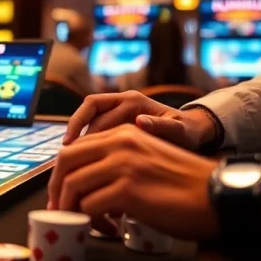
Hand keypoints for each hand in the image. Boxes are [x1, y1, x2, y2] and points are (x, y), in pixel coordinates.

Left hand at [47, 124, 218, 239]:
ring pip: (73, 186)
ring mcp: (122, 165)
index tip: (60, 194)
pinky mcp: (127, 190)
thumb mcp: (146, 161)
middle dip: (56, 189)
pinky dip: (93, 222)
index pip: (74, 149)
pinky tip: (110, 231)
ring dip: (74, 210)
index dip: (61, 173)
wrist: (219, 195)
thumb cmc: (186, 186)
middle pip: (65, 163)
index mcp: (123, 134)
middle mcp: (119, 143)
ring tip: (89, 225)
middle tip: (59, 211)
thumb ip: (117, 164)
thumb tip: (86, 186)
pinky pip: (90, 207)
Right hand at [63, 91, 217, 149]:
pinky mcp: (118, 122)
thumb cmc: (187, 133)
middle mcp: (123, 101)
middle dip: (76, 133)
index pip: (97, 108)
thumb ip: (164, 127)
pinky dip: (88, 142)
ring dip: (79, 137)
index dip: (81, 126)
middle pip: (88, 113)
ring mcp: (119, 111)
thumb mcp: (181, 131)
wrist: (193, 133)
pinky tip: (85, 159)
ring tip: (71, 158)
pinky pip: (96, 128)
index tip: (73, 146)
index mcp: (134, 100)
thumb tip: (140, 121)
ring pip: (89, 119)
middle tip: (68, 155)